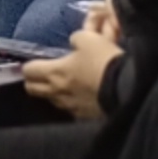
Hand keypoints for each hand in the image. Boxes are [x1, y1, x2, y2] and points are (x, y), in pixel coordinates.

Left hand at [27, 1, 118, 120]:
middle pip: (33, 89)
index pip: (27, 71)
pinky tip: (83, 98)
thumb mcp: (89, 40)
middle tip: (45, 76)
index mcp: (54, 73)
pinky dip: (74, 104)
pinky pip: (72, 110)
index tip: (37, 63)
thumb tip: (74, 44)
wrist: (130, 89)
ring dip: (55, 94)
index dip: (30, 66)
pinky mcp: (86, 118)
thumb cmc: (105, 62)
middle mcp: (58, 93)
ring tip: (67, 86)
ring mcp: (71, 108)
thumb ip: (76, 40)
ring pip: (52, 101)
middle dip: (35, 82)